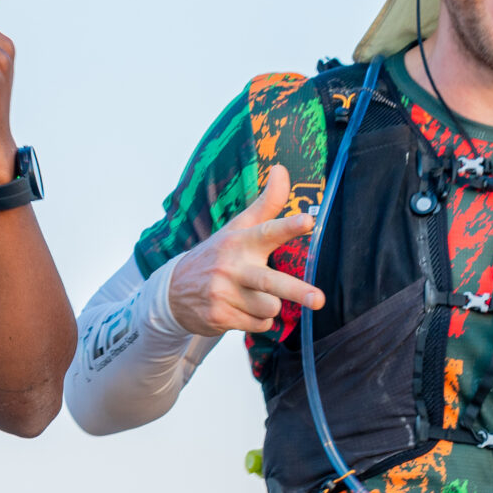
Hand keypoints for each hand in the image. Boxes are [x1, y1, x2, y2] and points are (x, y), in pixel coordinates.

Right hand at [163, 166, 324, 336]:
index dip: (288, 227)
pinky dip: (257, 320)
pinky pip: (259, 325)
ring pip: (270, 307)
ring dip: (268, 306)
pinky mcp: (219, 316)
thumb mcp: (238, 228)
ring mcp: (223, 293)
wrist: (173, 291)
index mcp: (240, 241)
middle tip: (319, 300)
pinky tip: (241, 309)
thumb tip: (282, 168)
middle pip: (270, 282)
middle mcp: (231, 266)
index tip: (307, 222)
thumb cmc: (218, 255)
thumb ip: (267, 203)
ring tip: (252, 296)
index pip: (267, 231)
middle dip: (296, 291)